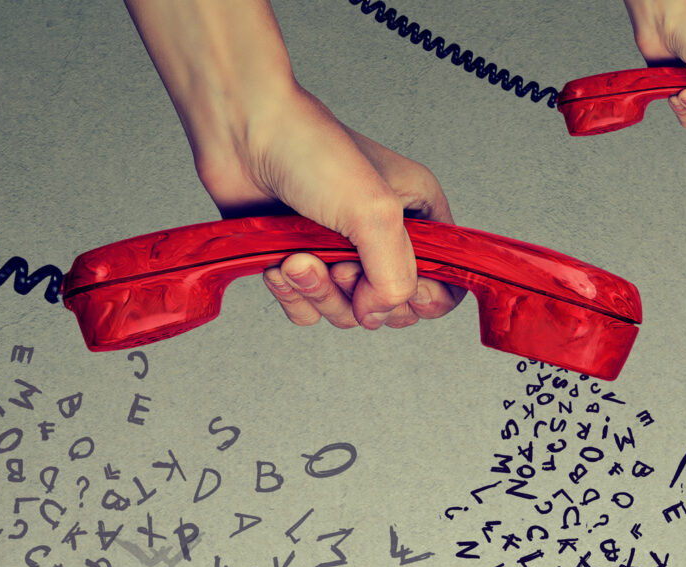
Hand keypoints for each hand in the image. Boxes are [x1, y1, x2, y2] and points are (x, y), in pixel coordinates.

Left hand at [195, 90, 462, 330]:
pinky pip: (308, 310)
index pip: (445, 284)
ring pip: (346, 313)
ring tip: (297, 257)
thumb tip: (377, 314)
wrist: (240, 132)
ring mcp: (341, 252)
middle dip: (360, 297)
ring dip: (318, 292)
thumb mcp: (375, 213)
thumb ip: (394, 278)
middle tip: (338, 264)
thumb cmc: (310, 150)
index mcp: (419, 216)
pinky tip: (279, 262)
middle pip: (392, 308)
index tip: (399, 289)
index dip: (425, 298)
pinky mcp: (301, 263)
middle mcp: (383, 237)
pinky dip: (292, 295)